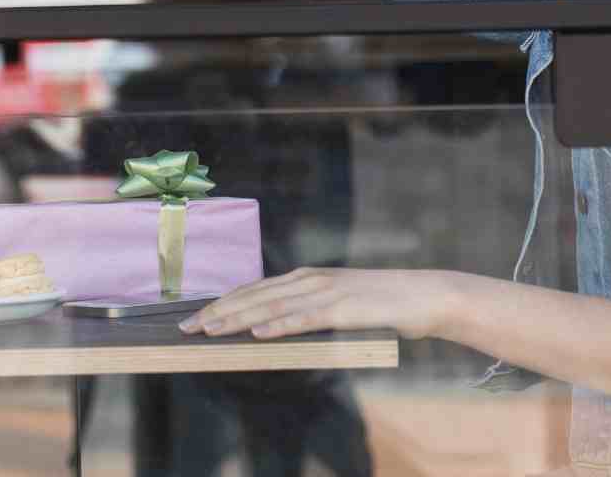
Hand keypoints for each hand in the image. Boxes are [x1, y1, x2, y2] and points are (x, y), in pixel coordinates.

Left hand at [178, 267, 449, 340]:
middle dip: (217, 312)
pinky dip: (279, 325)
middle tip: (186, 328)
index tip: (195, 318)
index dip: (221, 303)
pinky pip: (305, 318)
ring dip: (237, 319)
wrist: (424, 295)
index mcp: (306, 278)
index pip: (253, 290)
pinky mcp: (345, 308)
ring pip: (272, 306)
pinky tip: (258, 333)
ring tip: (210, 330)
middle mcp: (311, 279)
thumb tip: (272, 327)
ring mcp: (327, 292)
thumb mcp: (336, 304)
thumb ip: (307, 310)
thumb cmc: (379, 304)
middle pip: (254, 296)